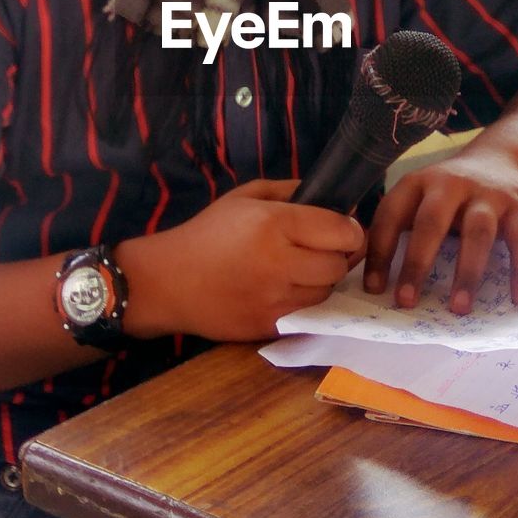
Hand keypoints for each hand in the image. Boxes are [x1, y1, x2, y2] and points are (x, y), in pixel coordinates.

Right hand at [117, 179, 363, 340]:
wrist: (167, 282)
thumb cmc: (206, 233)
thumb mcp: (244, 197)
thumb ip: (290, 191)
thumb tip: (334, 201)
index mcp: (275, 224)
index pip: (342, 232)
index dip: (349, 230)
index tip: (341, 228)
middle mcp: (280, 263)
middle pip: (340, 265)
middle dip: (337, 256)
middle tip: (319, 250)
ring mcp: (276, 300)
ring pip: (327, 293)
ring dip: (321, 281)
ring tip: (299, 270)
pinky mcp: (270, 326)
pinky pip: (307, 314)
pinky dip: (303, 301)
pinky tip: (285, 290)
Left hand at [363, 147, 517, 313]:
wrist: (500, 161)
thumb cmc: (448, 193)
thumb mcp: (419, 196)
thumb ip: (397, 227)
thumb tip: (373, 280)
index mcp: (418, 183)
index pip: (391, 215)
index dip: (379, 251)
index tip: (374, 289)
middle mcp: (451, 184)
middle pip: (431, 222)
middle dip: (417, 263)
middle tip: (406, 301)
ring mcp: (487, 195)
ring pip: (478, 232)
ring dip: (468, 272)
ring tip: (459, 308)